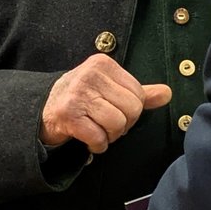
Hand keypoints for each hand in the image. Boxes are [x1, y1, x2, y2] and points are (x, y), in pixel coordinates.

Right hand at [40, 54, 171, 153]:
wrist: (43, 109)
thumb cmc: (82, 99)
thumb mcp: (111, 89)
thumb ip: (140, 92)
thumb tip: (167, 93)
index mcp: (103, 64)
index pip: (138, 94)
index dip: (132, 110)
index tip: (116, 112)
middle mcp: (90, 75)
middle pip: (132, 109)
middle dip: (124, 125)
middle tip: (108, 125)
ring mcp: (77, 94)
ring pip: (117, 124)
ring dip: (111, 136)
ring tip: (99, 131)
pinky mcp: (68, 115)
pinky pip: (99, 137)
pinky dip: (98, 145)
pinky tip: (90, 140)